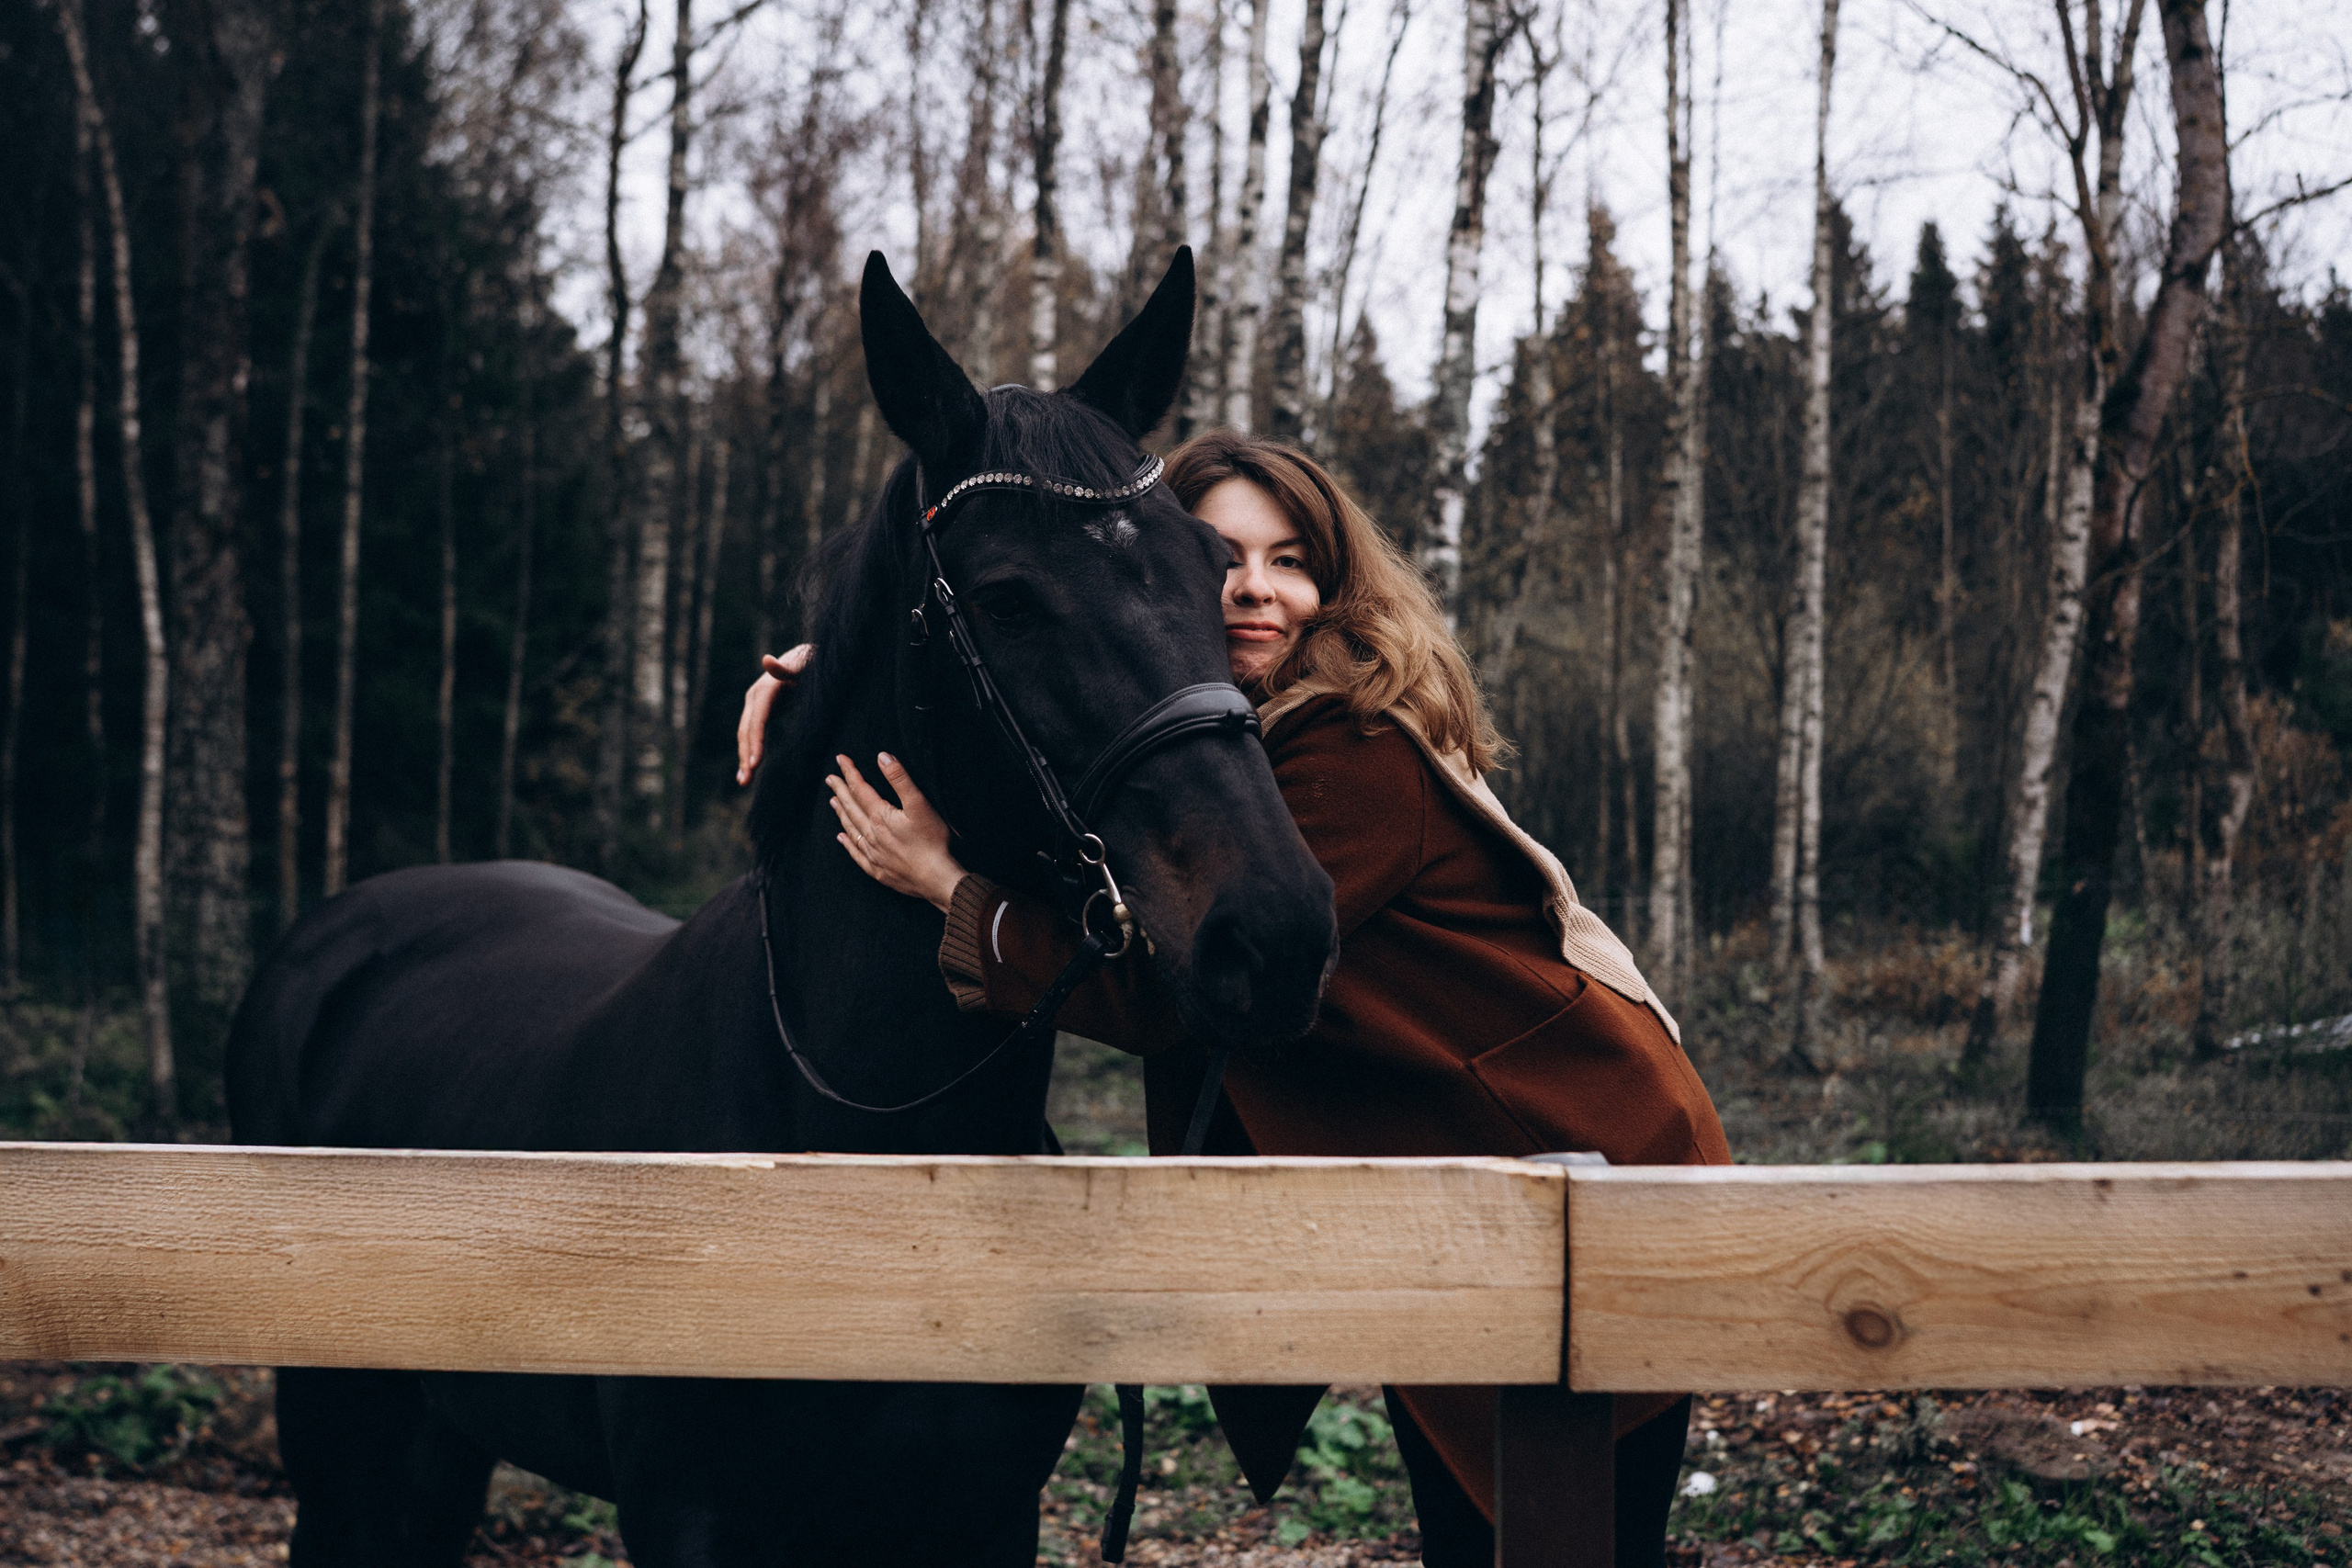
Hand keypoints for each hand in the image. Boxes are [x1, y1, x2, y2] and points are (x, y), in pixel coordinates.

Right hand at [736, 644, 813, 783]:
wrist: (807, 657)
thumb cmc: (809, 663)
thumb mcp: (802, 665)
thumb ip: (785, 668)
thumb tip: (767, 659)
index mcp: (764, 690)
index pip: (757, 720)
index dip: (755, 741)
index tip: (755, 764)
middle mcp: (754, 698)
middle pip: (746, 730)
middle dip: (746, 755)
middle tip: (746, 779)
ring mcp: (755, 706)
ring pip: (746, 735)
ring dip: (744, 758)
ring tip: (743, 781)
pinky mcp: (761, 713)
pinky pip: (752, 735)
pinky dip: (750, 753)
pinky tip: (749, 771)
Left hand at [826, 752, 965, 911]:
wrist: (936, 878)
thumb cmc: (932, 841)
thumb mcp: (919, 804)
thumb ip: (900, 779)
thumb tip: (882, 756)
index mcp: (880, 817)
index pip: (860, 789)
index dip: (850, 772)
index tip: (840, 759)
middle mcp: (871, 835)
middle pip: (852, 808)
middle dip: (841, 791)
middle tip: (830, 779)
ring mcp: (873, 854)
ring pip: (852, 829)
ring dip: (842, 814)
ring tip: (833, 802)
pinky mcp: (878, 870)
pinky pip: (857, 855)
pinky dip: (848, 844)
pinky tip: (842, 838)